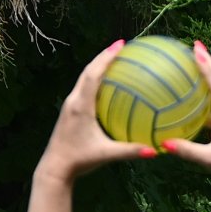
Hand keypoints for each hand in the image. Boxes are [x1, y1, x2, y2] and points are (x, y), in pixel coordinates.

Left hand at [38, 41, 155, 184]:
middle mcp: (74, 101)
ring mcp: (70, 105)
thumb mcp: (106, 155)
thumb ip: (130, 151)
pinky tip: (107, 85)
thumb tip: (155, 150)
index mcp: (81, 105)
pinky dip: (95, 80)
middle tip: (120, 45)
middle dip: (104, 56)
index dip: (106, 57)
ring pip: (84, 79)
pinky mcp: (70, 112)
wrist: (55, 167)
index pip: (93, 74)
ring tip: (114, 59)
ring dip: (98, 66)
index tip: (120, 44)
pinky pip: (84, 89)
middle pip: (88, 71)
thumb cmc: (79, 160)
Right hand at [160, 42, 210, 192]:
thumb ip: (187, 151)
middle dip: (208, 62)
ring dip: (209, 75)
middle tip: (195, 44)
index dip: (207, 66)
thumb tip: (163, 144)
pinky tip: (194, 91)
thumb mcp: (209, 159)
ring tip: (195, 60)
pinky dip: (207, 94)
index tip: (196, 49)